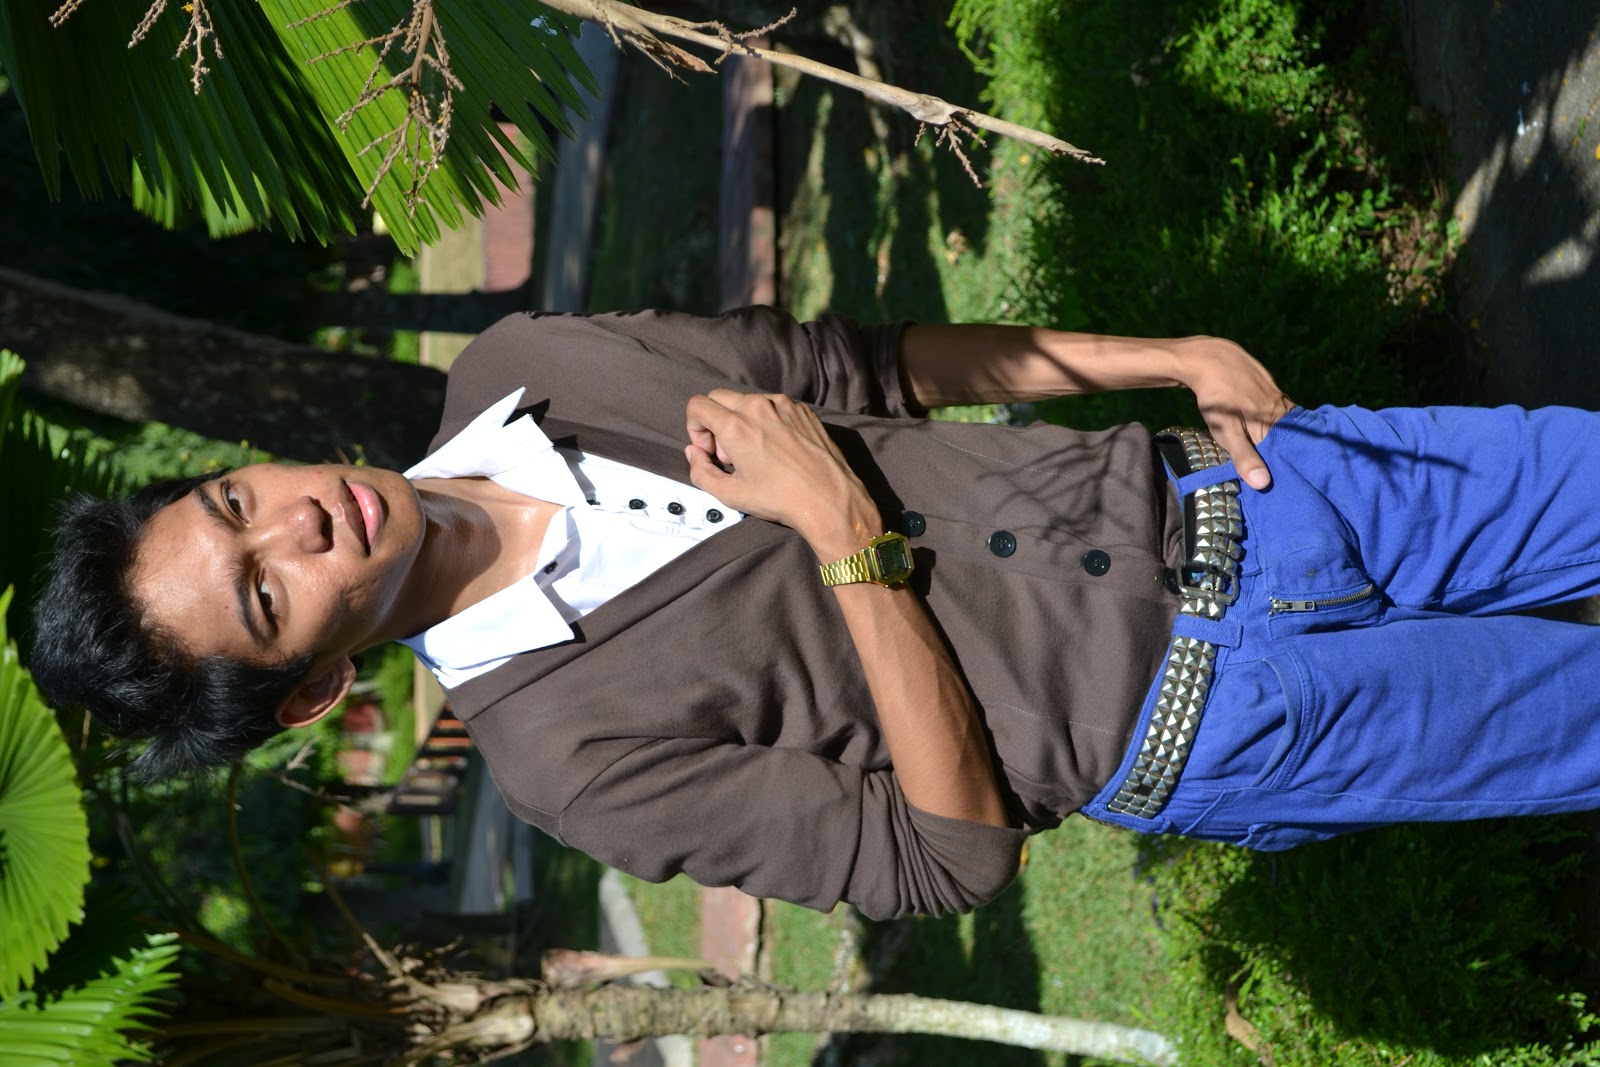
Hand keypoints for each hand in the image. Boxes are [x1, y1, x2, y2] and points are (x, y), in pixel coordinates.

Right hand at [685, 389, 879, 555]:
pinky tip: (778, 448)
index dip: (695, 428)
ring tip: (756, 452)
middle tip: (730, 453)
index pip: (697, 405)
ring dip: (741, 420)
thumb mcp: (730, 494)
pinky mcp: (802, 409)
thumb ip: (700, 471)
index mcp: (735, 425)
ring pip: (747, 400)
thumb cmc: (780, 498)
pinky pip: (773, 405)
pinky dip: (766, 420)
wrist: (828, 498)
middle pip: (719, 398)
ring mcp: (783, 404)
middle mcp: (758, 406)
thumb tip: (694, 452)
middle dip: (715, 422)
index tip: (709, 450)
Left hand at [1177, 338, 1293, 489]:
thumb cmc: (1216, 399)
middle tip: (1280, 468)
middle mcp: (1282, 408)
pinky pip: (1276, 407)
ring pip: (1283, 420)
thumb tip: (1263, 483)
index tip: (1289, 478)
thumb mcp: (1226, 432)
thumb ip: (1245, 456)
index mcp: (1276, 422)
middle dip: (1285, 451)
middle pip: (1289, 435)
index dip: (1289, 464)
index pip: (1291, 449)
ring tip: (1273, 450)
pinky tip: (1264, 424)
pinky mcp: (1268, 385)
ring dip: (1279, 434)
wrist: (1207, 359)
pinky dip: (1273, 418)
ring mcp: (1276, 394)